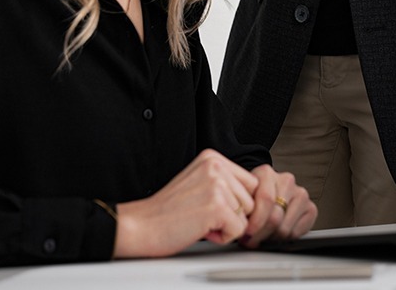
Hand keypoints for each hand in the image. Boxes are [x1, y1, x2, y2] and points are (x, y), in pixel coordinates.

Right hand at [111, 149, 258, 257]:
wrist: (142, 225)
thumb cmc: (167, 210)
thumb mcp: (198, 182)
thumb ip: (224, 181)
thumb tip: (253, 195)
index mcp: (212, 157)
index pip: (249, 182)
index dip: (234, 201)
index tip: (210, 206)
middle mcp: (216, 166)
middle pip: (250, 199)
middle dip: (232, 214)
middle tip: (202, 214)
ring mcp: (217, 185)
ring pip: (246, 216)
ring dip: (226, 225)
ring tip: (200, 220)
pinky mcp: (217, 207)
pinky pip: (238, 230)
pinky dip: (223, 237)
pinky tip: (201, 229)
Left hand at [238, 164, 317, 246]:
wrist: (267, 192)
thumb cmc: (253, 196)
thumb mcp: (243, 196)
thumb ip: (242, 208)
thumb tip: (239, 228)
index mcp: (267, 173)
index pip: (266, 200)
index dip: (256, 222)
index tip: (247, 234)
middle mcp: (286, 180)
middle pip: (275, 217)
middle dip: (261, 235)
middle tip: (251, 241)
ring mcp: (301, 194)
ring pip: (285, 228)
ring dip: (271, 238)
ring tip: (262, 237)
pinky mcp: (311, 208)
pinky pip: (297, 233)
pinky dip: (284, 239)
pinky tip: (275, 234)